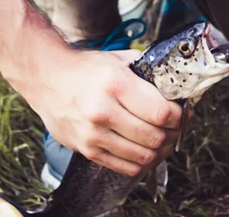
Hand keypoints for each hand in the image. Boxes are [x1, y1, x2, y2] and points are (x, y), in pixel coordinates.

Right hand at [22, 49, 182, 177]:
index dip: (179, 116)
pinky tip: (146, 152)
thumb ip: (146, 73)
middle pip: (155, 137)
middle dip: (173, 134)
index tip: (182, 113)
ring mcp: (93, 134)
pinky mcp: (87, 150)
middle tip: (176, 128)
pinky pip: (125, 167)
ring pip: (143, 156)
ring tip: (164, 141)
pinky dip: (142, 163)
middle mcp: (103, 111)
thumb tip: (176, 89)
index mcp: (115, 84)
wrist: (45, 79)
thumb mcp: (117, 60)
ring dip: (161, 151)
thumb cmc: (83, 69)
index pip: (161, 112)